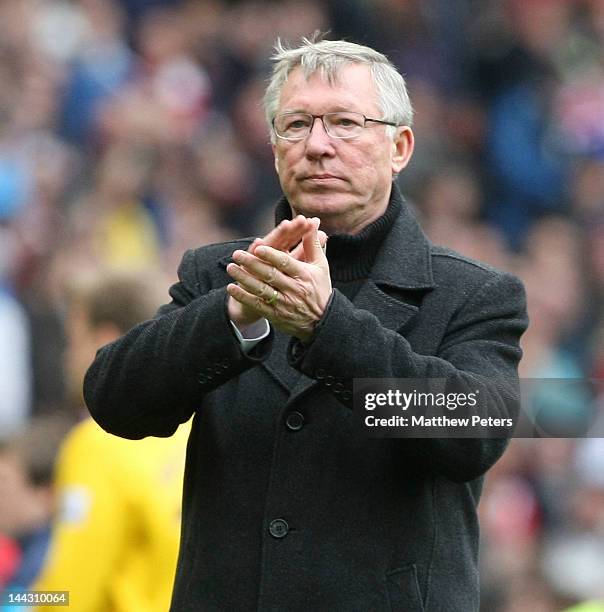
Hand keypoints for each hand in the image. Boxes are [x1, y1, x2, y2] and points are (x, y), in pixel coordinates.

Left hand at [226, 219, 331, 342]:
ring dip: (244, 279)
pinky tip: (231, 287)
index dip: (271, 255)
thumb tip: (313, 221)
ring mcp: (284, 303)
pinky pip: (257, 305)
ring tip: (230, 268)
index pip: (286, 263)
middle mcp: (294, 289)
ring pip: (261, 289)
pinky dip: (243, 296)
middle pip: (270, 275)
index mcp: (304, 275)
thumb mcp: (320, 265)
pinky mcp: (276, 315)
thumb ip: (312, 243)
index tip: (258, 246)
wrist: (322, 321)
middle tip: (237, 254)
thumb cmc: (319, 287)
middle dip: (252, 264)